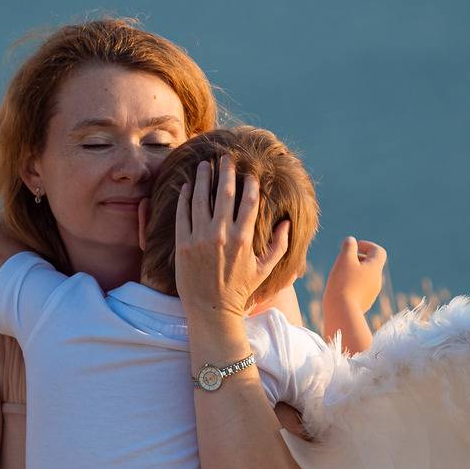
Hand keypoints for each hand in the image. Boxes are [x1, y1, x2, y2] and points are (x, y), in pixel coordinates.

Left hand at [175, 156, 289, 321]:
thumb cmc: (241, 290)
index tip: (249, 172)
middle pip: (224, 194)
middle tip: (225, 158)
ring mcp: (200, 238)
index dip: (249, 184)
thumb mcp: (264, 269)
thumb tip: (287, 222)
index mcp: (243, 238)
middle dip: (226, 172)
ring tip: (203, 165)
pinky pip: (182, 214)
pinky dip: (184, 197)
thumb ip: (279, 245)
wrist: (212, 310)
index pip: (248, 202)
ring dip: (202, 179)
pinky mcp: (183, 244)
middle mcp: (221, 234)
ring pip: (200, 199)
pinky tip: (186, 186)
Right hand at [323, 236, 385, 315]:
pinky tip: (339, 289)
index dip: (366, 245)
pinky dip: (352, 284)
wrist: (342, 312)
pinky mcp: (364, 303)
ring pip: (364, 277)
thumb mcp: (344, 260)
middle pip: (370, 264)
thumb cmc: (343, 283)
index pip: (378, 251)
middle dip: (357, 259)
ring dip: (353, 272)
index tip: (353, 248)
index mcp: (375, 268)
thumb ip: (348, 247)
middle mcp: (377, 280)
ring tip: (339, 275)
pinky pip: (360, 289)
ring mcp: (372, 293)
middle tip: (342, 261)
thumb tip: (351, 241)